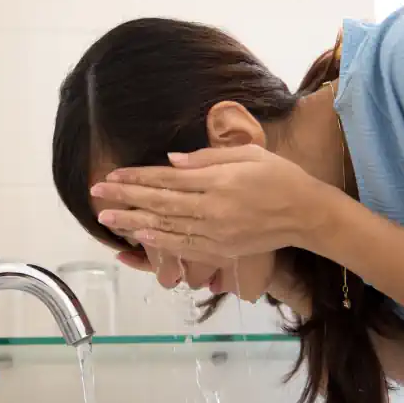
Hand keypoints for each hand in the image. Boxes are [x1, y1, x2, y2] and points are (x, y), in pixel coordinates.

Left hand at [90, 145, 339, 258]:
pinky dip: (161, 242)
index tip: (113, 174)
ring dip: (134, 222)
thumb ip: (208, 158)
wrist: (306, 213)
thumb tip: (171, 161)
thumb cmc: (279, 176)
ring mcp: (217, 232)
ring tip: (108, 219)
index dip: (137, 177)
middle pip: (160, 202)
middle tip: (97, 194)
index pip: (168, 178)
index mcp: (219, 180)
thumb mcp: (248, 154)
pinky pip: (185, 246)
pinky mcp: (222, 248)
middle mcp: (214, 207)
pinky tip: (140, 237)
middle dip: (126, 197)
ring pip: (168, 226)